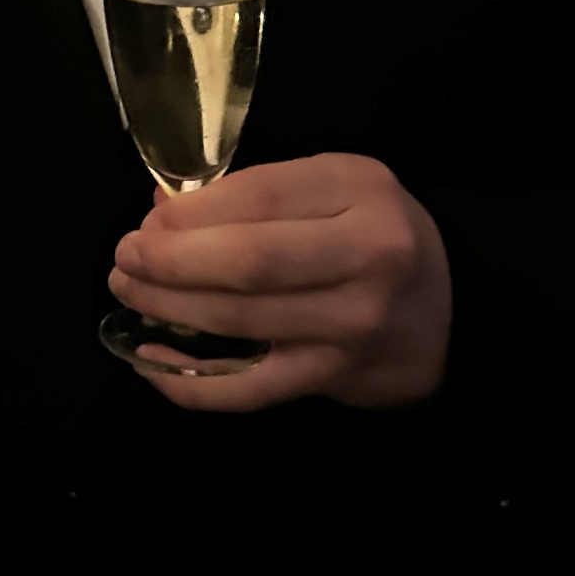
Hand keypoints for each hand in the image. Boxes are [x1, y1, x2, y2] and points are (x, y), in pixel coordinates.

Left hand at [108, 153, 451, 413]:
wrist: (448, 313)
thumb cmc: (375, 234)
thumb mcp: (334, 187)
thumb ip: (258, 194)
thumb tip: (164, 210)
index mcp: (360, 191)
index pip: (260, 196)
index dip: (194, 211)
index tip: (150, 218)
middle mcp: (366, 257)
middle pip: (248, 262)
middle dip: (171, 260)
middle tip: (126, 256)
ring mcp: (352, 325)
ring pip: (241, 321)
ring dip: (168, 308)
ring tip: (130, 291)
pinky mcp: (334, 378)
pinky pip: (250, 388)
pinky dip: (191, 380)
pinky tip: (150, 361)